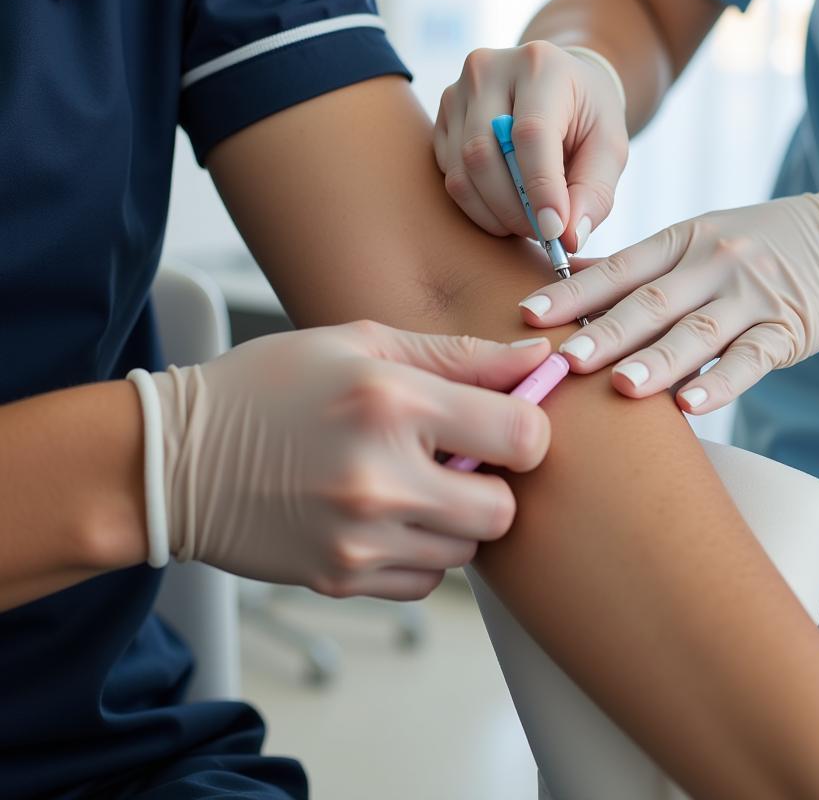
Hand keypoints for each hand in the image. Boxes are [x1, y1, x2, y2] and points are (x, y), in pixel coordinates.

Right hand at [151, 322, 551, 599]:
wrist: (175, 460)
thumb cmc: (269, 386)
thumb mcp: (360, 343)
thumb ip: (459, 355)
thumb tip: (538, 360)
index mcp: (391, 402)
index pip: (522, 436)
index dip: (525, 428)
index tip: (504, 423)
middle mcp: (380, 476)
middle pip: (503, 510)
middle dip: (491, 483)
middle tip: (453, 458)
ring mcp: (359, 538)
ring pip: (466, 549)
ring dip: (453, 518)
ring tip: (406, 481)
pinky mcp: (341, 578)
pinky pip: (425, 581)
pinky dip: (419, 552)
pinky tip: (382, 515)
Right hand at [434, 41, 627, 251]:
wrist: (557, 87)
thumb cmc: (587, 117)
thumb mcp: (610, 147)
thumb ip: (595, 191)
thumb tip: (570, 237)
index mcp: (540, 65)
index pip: (530, 133)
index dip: (540, 188)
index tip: (554, 232)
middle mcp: (489, 70)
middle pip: (484, 154)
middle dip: (514, 209)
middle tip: (543, 234)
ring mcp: (457, 93)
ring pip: (461, 172)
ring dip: (495, 213)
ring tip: (527, 223)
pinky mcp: (440, 119)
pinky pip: (449, 176)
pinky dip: (478, 205)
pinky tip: (506, 205)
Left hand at [516, 187, 818, 413]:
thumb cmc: (752, 245)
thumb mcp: (693, 238)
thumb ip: (634, 265)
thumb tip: (564, 277)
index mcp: (680, 240)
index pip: (618, 268)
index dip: (572, 293)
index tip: (527, 315)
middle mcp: (711, 263)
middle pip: (651, 301)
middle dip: (604, 332)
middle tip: (562, 360)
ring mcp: (751, 296)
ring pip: (698, 332)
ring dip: (658, 361)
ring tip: (621, 388)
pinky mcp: (788, 329)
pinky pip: (751, 359)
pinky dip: (721, 383)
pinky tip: (690, 407)